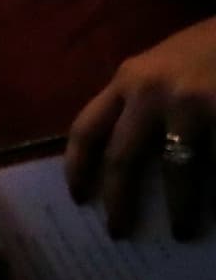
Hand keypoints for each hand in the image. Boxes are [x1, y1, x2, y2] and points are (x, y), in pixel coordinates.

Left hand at [66, 16, 215, 240]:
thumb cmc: (212, 46)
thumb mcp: (164, 64)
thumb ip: (142, 100)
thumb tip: (126, 162)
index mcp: (130, 78)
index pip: (87, 129)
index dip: (77, 168)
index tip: (79, 199)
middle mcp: (154, 92)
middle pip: (123, 159)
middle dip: (120, 202)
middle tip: (119, 232)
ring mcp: (195, 105)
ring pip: (180, 171)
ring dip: (181, 208)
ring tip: (184, 231)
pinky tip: (215, 209)